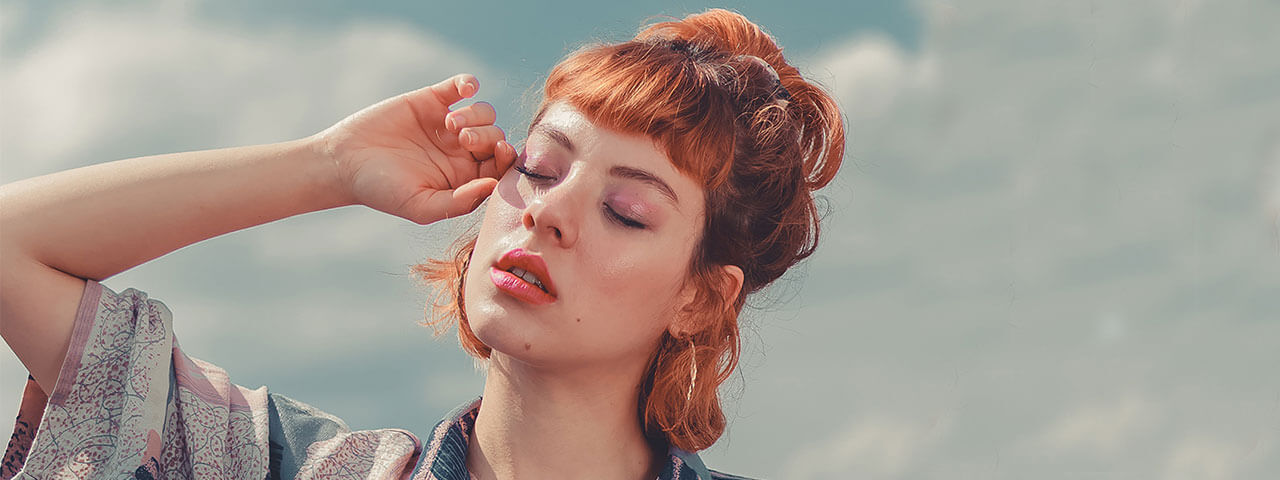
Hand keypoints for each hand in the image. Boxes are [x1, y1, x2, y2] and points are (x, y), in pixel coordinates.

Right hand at [314, 74, 517, 224]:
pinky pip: (461, 86)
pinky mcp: (432, 100)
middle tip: (462, 139)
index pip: (500, 166)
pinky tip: (465, 89)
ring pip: (484, 113)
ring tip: (451, 124)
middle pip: (495, 137)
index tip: (499, 152)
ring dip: (476, 116)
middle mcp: (461, 151)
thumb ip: (459, 202)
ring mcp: (448, 124)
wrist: (344, 162)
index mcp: (465, 177)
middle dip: (487, 136)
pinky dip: (469, 83)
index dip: (506, 158)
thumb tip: (494, 186)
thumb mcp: (421, 206)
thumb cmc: (382, 191)